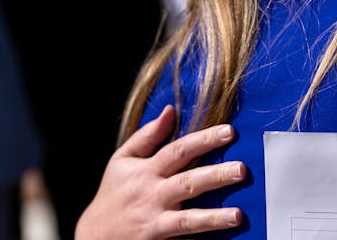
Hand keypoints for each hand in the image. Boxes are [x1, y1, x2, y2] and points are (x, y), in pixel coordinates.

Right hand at [75, 105, 245, 239]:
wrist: (94, 236)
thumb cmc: (114, 193)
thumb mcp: (122, 161)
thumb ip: (147, 136)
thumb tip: (171, 110)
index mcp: (147, 171)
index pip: (179, 150)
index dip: (204, 140)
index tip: (230, 131)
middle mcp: (152, 195)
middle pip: (188, 183)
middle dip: (216, 176)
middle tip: (243, 169)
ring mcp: (155, 221)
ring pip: (187, 219)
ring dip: (213, 218)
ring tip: (238, 215)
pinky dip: (199, 239)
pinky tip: (223, 238)